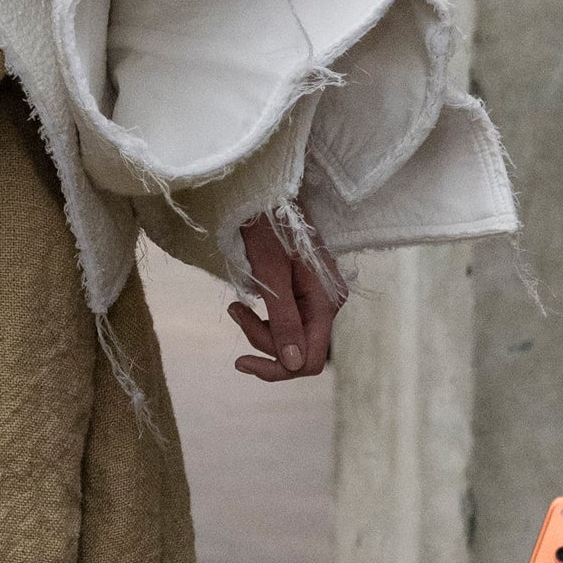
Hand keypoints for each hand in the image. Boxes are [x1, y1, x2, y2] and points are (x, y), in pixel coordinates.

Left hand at [229, 213, 343, 382]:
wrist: (267, 193)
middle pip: (297, 351)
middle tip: (235, 310)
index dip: (276, 369)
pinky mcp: (306, 293)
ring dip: (259, 329)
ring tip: (235, 306)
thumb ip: (283, 319)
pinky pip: (287, 321)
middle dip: (262, 341)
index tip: (239, 361)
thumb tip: (293, 365)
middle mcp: (328, 304)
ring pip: (289, 338)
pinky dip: (264, 320)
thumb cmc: (267, 225)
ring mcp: (318, 299)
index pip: (308, 360)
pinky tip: (247, 304)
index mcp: (325, 302)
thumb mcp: (270, 273)